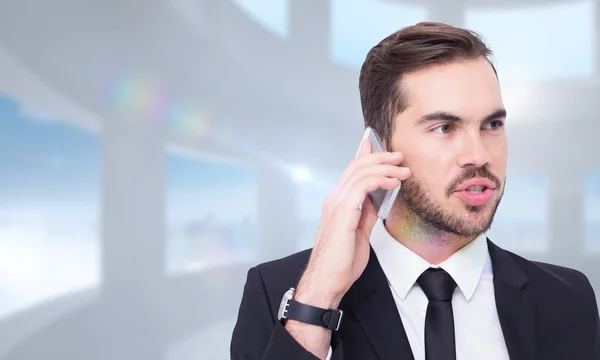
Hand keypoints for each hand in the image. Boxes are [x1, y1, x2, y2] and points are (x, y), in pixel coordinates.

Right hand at [295, 140, 410, 307]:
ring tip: (403, 170)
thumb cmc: (341, 262)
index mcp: (336, 203)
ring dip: (385, 168)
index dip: (366, 157)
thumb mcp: (359, 232)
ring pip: (361, 172)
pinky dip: (380, 180)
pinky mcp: (343, 212)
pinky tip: (393, 182)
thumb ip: (366, 213)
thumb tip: (379, 198)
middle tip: (400, 157)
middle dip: (381, 158)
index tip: (382, 149)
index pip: (351, 172)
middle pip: (357, 166)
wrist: (327, 280)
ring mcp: (336, 204)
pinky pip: (362, 186)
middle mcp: (334, 199)